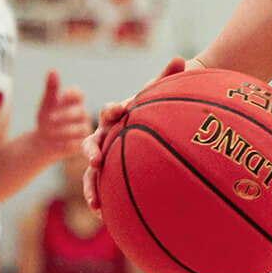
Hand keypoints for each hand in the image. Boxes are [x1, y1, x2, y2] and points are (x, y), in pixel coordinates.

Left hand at [34, 71, 88, 161]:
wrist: (45, 141)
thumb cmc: (47, 119)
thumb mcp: (46, 104)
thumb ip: (51, 88)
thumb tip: (52, 70)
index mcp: (75, 101)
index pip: (78, 94)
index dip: (71, 95)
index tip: (60, 98)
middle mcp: (83, 113)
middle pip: (81, 112)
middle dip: (64, 115)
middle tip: (49, 119)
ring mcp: (85, 128)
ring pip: (81, 129)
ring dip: (63, 131)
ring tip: (50, 133)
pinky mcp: (84, 143)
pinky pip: (79, 142)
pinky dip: (66, 143)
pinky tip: (57, 143)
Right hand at [83, 57, 188, 210]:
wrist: (154, 120)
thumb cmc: (156, 105)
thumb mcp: (161, 92)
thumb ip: (168, 76)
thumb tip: (180, 58)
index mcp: (118, 114)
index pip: (112, 111)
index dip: (112, 111)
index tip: (117, 112)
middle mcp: (107, 134)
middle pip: (93, 141)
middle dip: (91, 150)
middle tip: (95, 159)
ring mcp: (106, 154)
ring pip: (92, 170)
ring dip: (91, 184)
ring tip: (94, 202)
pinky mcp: (109, 172)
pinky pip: (101, 186)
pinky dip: (100, 198)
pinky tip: (103, 215)